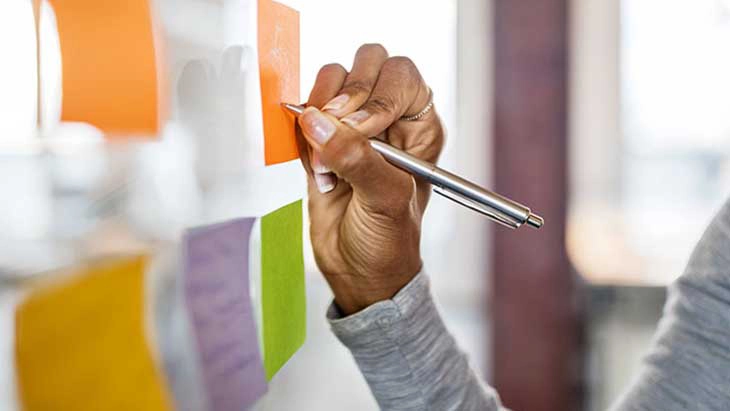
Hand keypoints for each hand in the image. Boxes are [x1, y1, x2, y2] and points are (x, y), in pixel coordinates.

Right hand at [297, 44, 444, 314]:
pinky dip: (301, 132)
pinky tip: (316, 168)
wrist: (358, 273)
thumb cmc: (389, 243)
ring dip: (320, 115)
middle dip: (347, 96)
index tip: (360, 130)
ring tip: (327, 163)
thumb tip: (319, 123)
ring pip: (332, 82)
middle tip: (335, 132)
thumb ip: (357, 159)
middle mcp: (389, 119)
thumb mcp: (386, 201)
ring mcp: (352, 128)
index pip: (402, 77)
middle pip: (368, 65)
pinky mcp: (321, 141)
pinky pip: (305, 112)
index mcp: (419, 128)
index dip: (379, 95)